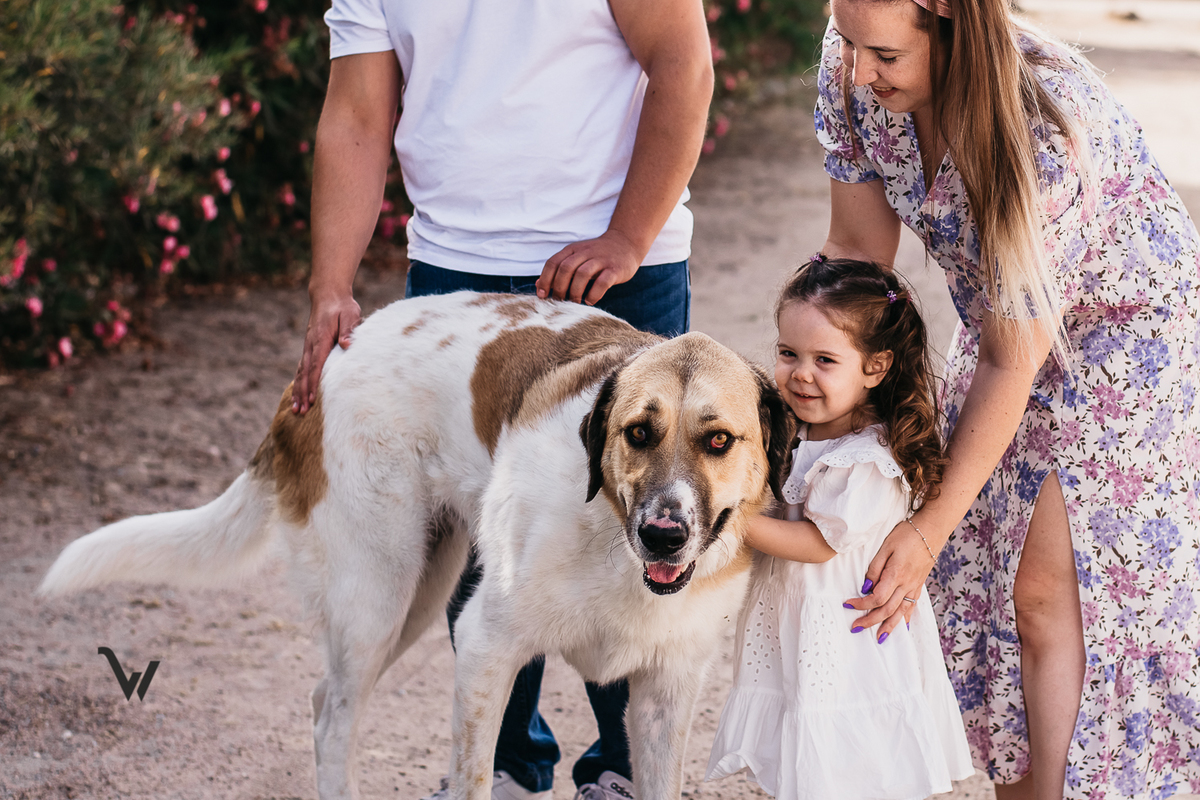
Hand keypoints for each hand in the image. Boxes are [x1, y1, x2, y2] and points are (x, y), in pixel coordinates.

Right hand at [291, 291, 360, 413]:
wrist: (328, 295)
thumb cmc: (342, 306)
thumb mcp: (349, 314)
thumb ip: (348, 329)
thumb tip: (346, 344)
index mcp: (321, 339)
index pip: (317, 365)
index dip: (314, 383)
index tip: (313, 399)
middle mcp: (311, 345)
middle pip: (305, 373)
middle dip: (303, 393)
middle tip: (301, 411)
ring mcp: (308, 347)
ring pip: (301, 372)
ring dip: (299, 391)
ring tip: (296, 410)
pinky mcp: (309, 348)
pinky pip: (302, 368)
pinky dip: (300, 382)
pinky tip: (299, 395)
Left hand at [536, 230, 641, 303]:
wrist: (626, 243)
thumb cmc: (597, 255)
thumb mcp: (576, 258)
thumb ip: (558, 270)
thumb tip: (538, 286)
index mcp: (573, 250)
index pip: (553, 263)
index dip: (545, 280)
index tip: (542, 296)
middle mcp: (585, 253)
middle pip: (565, 269)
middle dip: (559, 288)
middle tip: (560, 301)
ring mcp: (601, 260)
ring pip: (582, 274)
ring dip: (575, 291)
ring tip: (574, 302)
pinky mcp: (615, 269)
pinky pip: (602, 282)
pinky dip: (594, 294)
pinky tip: (590, 301)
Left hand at [843, 520, 937, 641]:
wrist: (932, 530)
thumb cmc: (907, 535)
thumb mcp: (886, 546)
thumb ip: (875, 568)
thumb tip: (866, 587)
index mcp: (896, 575)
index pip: (876, 597)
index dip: (861, 604)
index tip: (848, 605)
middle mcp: (906, 585)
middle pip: (887, 609)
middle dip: (870, 621)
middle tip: (856, 627)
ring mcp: (914, 586)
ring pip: (901, 613)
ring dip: (889, 627)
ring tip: (879, 638)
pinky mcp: (919, 585)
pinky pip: (912, 607)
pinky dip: (905, 619)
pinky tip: (902, 627)